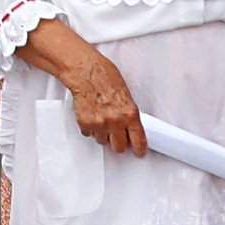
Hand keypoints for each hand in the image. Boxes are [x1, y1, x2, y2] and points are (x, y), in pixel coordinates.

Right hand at [46, 33, 142, 155]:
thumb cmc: (105, 77)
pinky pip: (89, 134)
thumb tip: (130, 126)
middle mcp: (115, 121)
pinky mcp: (85, 124)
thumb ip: (128, 113)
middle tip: (118, 137)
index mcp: (129, 113)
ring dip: (103, 134)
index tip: (139, 152)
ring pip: (103, 141)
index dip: (139, 149)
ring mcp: (99, 124)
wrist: (85, 72)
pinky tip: (92, 116)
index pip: (138, 139)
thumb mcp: (126, 94)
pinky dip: (91, 128)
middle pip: (119, 147)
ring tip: (102, 120)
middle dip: (119, 143)